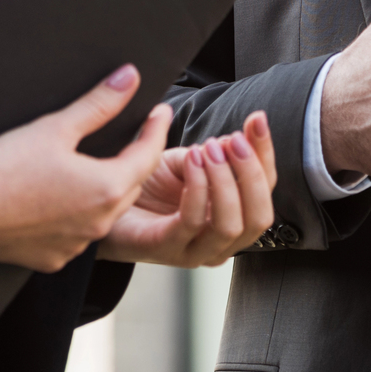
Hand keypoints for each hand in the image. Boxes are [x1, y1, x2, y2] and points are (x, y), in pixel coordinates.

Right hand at [0, 64, 171, 271]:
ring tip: (100, 166)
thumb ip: (99, 104)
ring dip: (107, 190)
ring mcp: (77, 245)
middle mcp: (99, 223)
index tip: (160, 112)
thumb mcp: (56, 128)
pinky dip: (80, 215)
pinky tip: (67, 200)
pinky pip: (79, 234)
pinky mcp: (53, 259)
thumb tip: (129, 79)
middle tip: (136, 135)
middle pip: (130, 186)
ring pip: (106, 213)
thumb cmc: (6, 168)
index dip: (156, 130)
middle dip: (136, 159)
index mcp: (106, 188)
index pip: (147, 155)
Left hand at [98, 112, 277, 266]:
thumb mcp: (190, 160)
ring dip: (225, 181)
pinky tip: (192, 161)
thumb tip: (238, 139)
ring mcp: (194, 251)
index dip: (265, 154)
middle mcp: (220, 242)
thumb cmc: (149, 185)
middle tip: (234, 140)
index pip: (265, 191)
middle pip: (259, 218)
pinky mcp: (165, 249)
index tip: (257, 120)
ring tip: (209, 149)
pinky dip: (198, 188)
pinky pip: (192, 222)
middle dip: (252, 174)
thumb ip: (216, 153)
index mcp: (233, 218)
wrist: (105, 202)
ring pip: (230, 226)